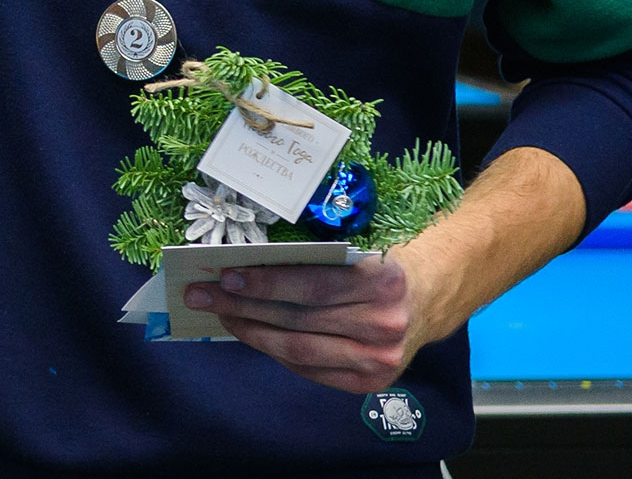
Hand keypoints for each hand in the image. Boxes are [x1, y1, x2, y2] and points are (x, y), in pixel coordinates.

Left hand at [186, 247, 447, 392]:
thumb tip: (242, 265)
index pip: (312, 286)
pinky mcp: (371, 382)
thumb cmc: (378, 264)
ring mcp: (380, 359)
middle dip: (243, 306)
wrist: (430, 298)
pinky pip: (311, 369)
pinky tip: (253, 334)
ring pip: (300, 350)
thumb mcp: (355, 251)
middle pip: (299, 320)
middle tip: (202, 295)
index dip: (265, 282)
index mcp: (382, 282)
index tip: (225, 275)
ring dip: (252, 332)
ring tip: (220, 316)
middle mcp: (385, 324)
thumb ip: (311, 259)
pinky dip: (277, 352)